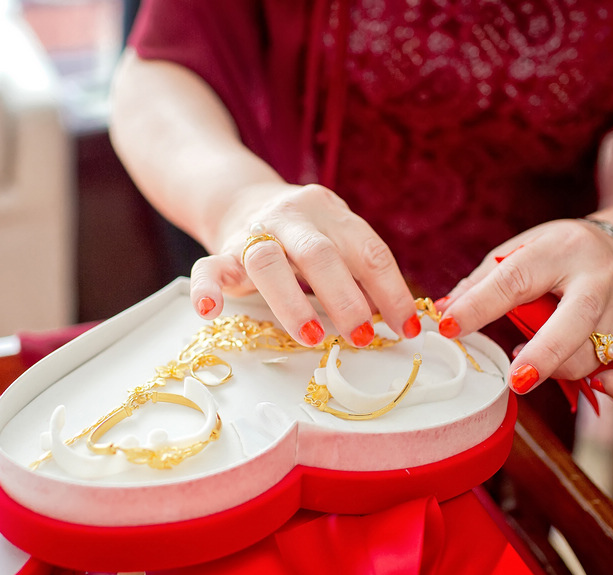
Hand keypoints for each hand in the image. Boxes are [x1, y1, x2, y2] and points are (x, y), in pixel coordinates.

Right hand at [188, 183, 420, 346]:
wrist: (242, 199)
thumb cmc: (302, 235)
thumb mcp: (337, 242)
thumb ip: (359, 273)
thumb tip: (392, 319)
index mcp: (331, 213)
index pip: (369, 251)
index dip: (391, 291)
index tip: (405, 327)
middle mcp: (293, 218)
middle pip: (320, 254)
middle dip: (345, 299)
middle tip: (362, 337)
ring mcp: (254, 233)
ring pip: (267, 262)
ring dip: (292, 304)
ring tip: (314, 337)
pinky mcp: (221, 252)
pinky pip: (208, 268)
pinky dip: (207, 289)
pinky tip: (212, 310)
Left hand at [437, 219, 612, 402]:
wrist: (612, 244)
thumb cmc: (550, 256)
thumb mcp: (516, 252)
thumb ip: (480, 283)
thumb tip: (442, 312)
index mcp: (557, 250)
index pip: (515, 279)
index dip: (480, 305)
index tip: (450, 326)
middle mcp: (597, 276)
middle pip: (576, 319)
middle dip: (544, 354)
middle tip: (516, 379)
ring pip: (596, 353)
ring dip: (559, 369)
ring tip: (529, 361)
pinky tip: (595, 383)